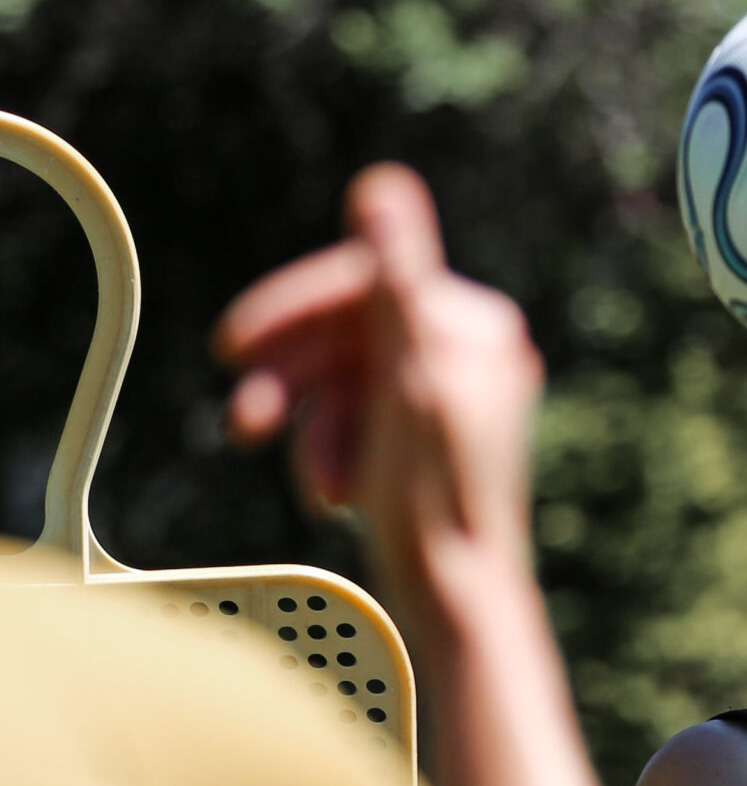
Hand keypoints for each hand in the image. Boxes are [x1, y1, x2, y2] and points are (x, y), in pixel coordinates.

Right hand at [211, 164, 541, 623]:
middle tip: (243, 423)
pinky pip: (360, 423)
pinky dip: (336, 452)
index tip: (232, 348)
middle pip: (349, 336)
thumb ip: (394, 279)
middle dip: (293, 383)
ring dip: (314, 429)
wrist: (458, 599)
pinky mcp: (429, 442)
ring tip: (314, 481)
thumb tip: (383, 186)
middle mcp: (470, 353)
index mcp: (475, 325)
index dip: (292, 313)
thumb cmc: (435, 496)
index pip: (364, 284)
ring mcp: (451, 399)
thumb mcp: (406, 375)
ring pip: (346, 384)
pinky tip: (336, 493)